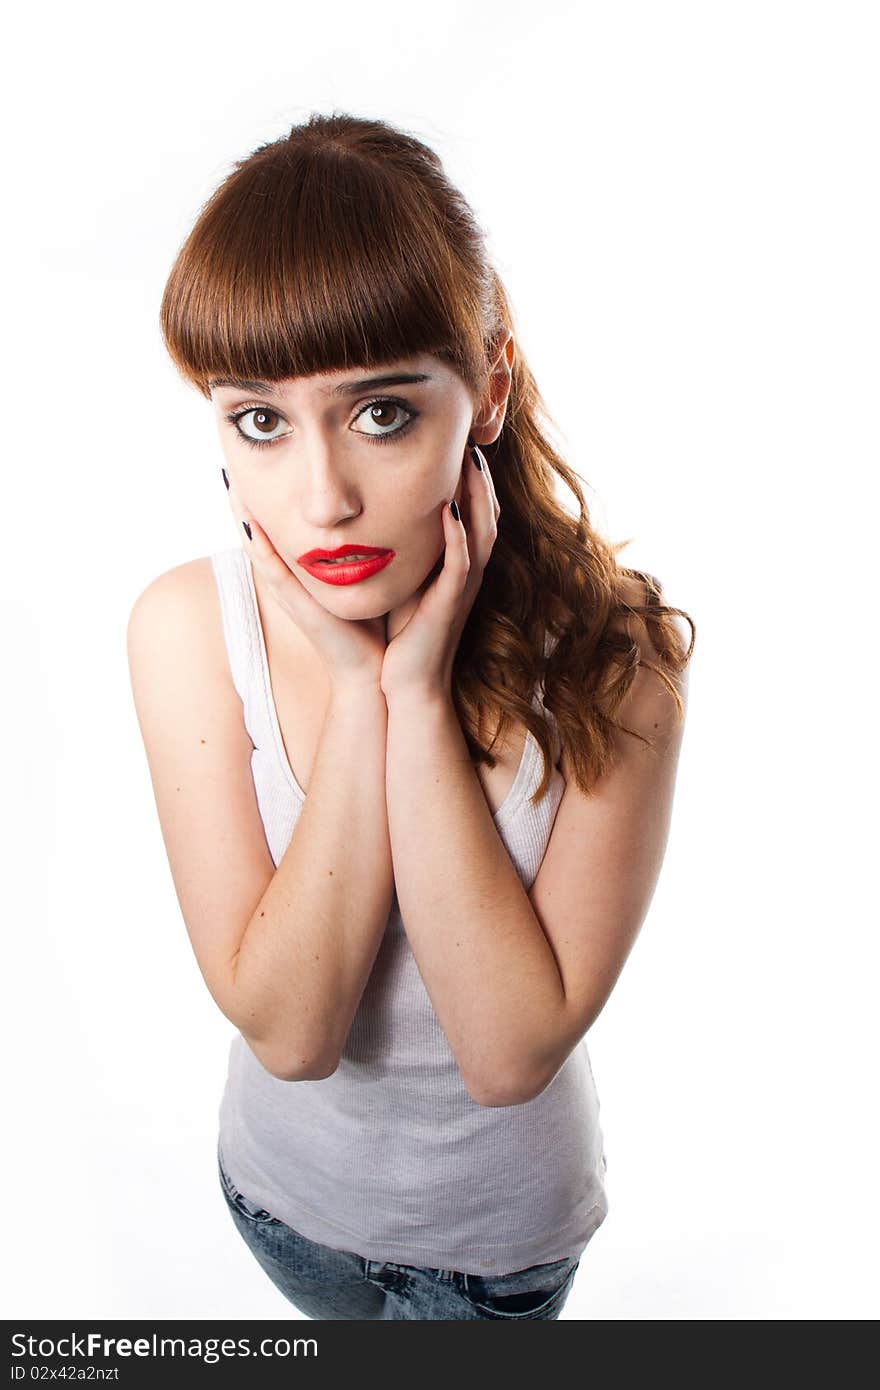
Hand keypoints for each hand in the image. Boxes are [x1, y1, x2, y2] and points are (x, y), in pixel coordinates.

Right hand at [224, 475, 387, 691]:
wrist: (372, 671)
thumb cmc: (372, 627)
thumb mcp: (365, 580)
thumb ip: (362, 554)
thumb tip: (372, 520)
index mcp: (302, 574)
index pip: (276, 530)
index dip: (263, 501)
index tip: (255, 467)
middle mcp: (290, 581)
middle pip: (257, 534)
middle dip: (243, 500)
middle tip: (229, 465)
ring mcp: (289, 593)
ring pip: (256, 547)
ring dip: (241, 515)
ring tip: (230, 482)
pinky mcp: (296, 605)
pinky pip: (272, 571)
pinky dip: (258, 546)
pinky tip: (247, 521)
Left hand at [380, 440, 499, 700]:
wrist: (402, 683)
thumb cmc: (398, 635)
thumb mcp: (401, 581)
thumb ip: (399, 550)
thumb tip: (375, 517)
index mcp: (455, 565)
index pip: (472, 512)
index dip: (471, 480)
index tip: (459, 445)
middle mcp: (465, 572)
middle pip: (487, 514)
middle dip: (481, 478)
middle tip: (473, 441)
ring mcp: (462, 587)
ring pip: (483, 532)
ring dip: (478, 496)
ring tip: (471, 462)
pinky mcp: (451, 604)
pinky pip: (462, 563)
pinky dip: (460, 535)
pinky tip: (451, 509)